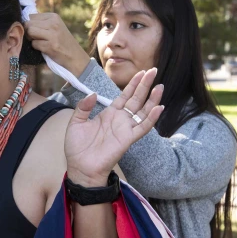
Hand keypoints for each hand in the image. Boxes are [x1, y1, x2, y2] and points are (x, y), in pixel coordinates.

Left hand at [24, 13, 90, 76]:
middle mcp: (53, 23)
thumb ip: (42, 22)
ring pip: (30, 32)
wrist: (75, 57)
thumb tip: (24, 20)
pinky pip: (34, 44)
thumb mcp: (56, 27)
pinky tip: (45, 49)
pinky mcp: (50, 46)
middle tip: (37, 38)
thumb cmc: (63, 42)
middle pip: (29, 23)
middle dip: (29, 32)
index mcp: (54, 16)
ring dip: (32, 39)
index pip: (31, 16)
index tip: (38, 32)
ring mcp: (52, 34)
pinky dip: (37, 48)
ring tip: (41, 42)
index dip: (31, 25)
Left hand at [64, 68, 163, 186]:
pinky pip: (142, 127)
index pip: (125, 96)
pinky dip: (151, 118)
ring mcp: (125, 129)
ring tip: (160, 86)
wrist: (80, 167)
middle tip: (154, 70)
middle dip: (145, 85)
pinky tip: (159, 107)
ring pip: (143, 111)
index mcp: (109, 113)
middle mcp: (120, 119)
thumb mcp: (76, 122)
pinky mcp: (128, 139)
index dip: (133, 84)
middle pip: (136, 99)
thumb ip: (84, 107)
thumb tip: (92, 93)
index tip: (142, 72)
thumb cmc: (77, 147)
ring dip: (152, 99)